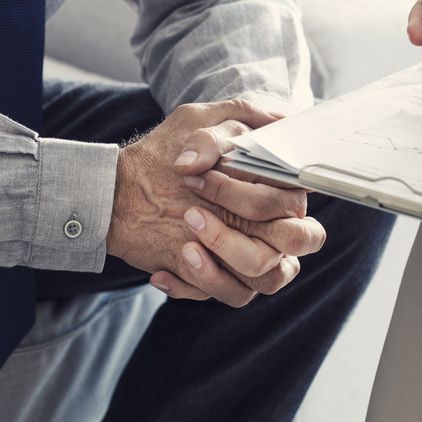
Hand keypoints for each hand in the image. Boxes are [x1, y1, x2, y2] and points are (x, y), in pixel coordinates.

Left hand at [108, 100, 324, 304]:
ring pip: (267, 278)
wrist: (126, 187)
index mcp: (277, 188)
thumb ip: (213, 135)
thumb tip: (216, 162)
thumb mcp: (191, 125)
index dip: (263, 195)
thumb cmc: (170, 150)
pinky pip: (232, 295)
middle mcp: (272, 225)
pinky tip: (163, 271)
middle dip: (247, 228)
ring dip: (226, 261)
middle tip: (194, 214)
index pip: (295, 201)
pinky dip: (198, 284)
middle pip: (293, 242)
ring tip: (185, 245)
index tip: (215, 176)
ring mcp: (251, 254)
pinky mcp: (225, 278)